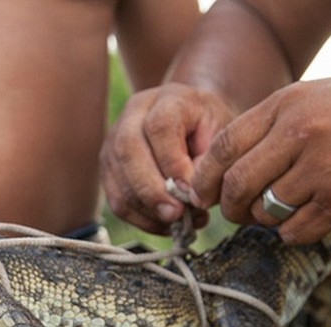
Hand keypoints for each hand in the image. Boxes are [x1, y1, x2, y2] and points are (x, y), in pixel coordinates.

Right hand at [101, 83, 233, 233]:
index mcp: (166, 99)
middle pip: (129, 151)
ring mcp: (114, 143)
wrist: (191, 121)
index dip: (173, 162)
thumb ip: (209, 159)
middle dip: (152, 190)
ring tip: (178, 222)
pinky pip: (117, 201)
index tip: (191, 189)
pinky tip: (164, 224)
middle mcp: (132, 116)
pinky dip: (140, 219)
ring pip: (119, 181)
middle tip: (177, 214)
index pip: (160, 127)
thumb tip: (189, 193)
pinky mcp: (108, 169)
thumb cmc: (209, 128)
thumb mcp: (221, 133)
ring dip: (147, 210)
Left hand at [191, 78, 330, 243]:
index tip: (199, 195)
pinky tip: (309, 218)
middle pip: (238, 185)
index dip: (204, 177)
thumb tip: (216, 169)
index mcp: (288, 105)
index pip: (224, 146)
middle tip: (237, 213)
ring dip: (267, 219)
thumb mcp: (314, 98)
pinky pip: (294, 232)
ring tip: (286, 207)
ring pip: (265, 212)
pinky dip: (293, 232)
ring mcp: (322, 169)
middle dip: (230, 207)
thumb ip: (268, 125)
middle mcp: (301, 134)